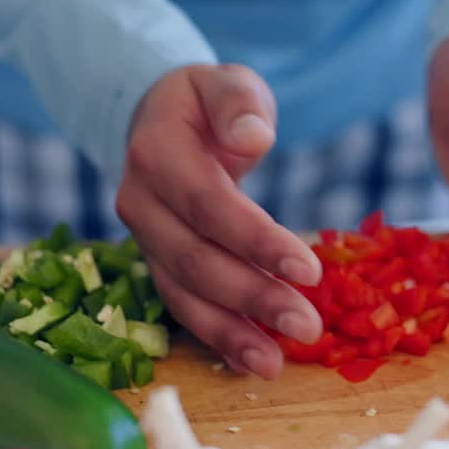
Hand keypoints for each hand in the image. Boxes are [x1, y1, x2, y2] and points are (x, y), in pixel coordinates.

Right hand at [115, 64, 323, 379]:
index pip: (207, 204)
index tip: (309, 270)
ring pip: (184, 294)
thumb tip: (252, 137)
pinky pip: (184, 306)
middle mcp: (139, 202)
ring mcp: (144, 239)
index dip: (256, 241)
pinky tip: (253, 362)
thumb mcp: (224, 82)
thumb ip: (238, 102)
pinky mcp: (158, 264)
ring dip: (231, 333)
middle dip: (252, 298)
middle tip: (308, 327)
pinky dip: (218, 337)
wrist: (159, 120)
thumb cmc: (204, 103)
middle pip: (195, 259)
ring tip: (276, 366)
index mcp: (155, 153)